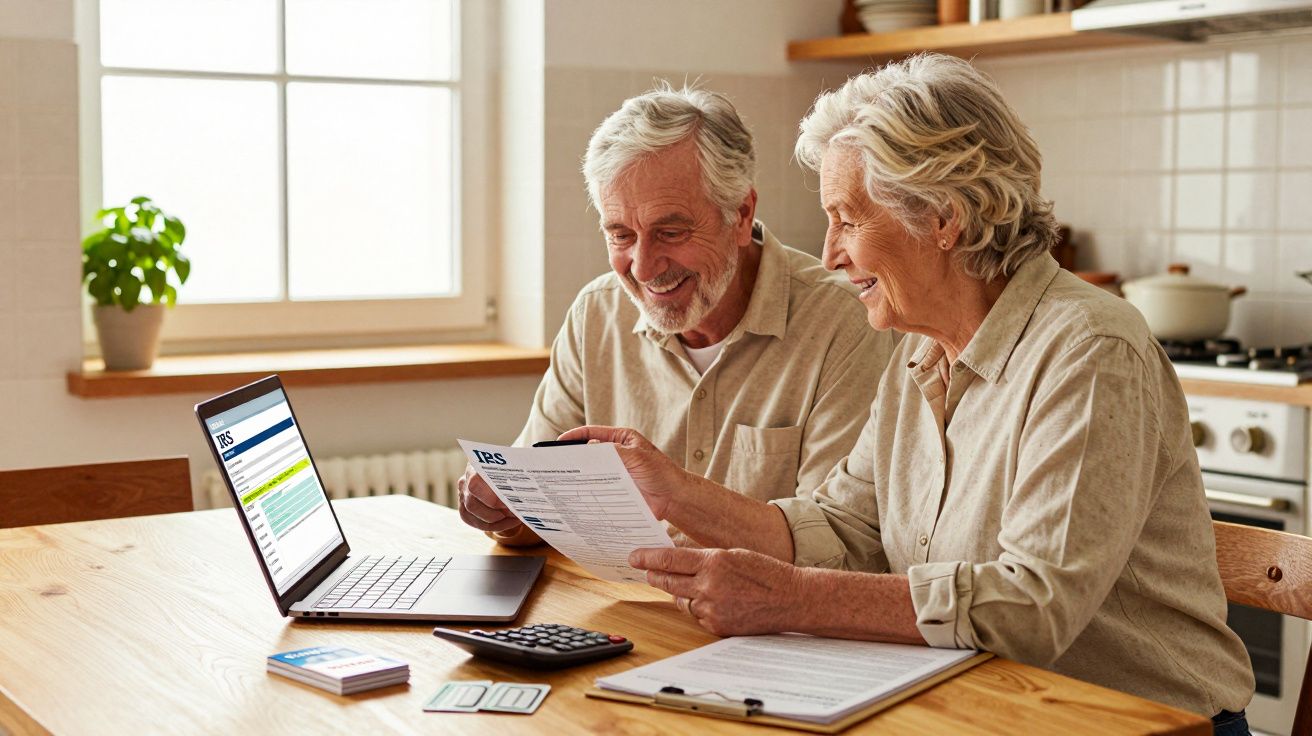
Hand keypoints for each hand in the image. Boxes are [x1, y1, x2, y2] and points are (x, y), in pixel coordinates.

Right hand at [457, 464, 522, 533]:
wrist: (504, 469)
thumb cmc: (511, 466)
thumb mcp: (517, 464)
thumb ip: (520, 471)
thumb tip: (534, 482)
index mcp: (476, 466)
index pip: (476, 483)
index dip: (492, 498)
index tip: (510, 504)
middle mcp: (465, 480)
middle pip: (472, 503)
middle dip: (495, 513)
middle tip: (514, 514)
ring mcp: (462, 495)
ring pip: (471, 514)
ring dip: (495, 521)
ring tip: (514, 518)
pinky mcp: (465, 508)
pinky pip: (474, 522)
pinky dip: (492, 526)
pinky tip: (507, 522)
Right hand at [557, 425, 685, 519]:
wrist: (673, 498)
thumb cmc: (661, 472)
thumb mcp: (636, 457)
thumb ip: (612, 452)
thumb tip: (588, 449)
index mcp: (621, 440)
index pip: (593, 433)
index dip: (575, 436)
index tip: (559, 442)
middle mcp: (616, 455)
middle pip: (589, 453)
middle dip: (573, 457)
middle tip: (555, 464)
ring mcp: (614, 472)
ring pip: (591, 471)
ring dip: (578, 475)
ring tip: (561, 480)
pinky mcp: (615, 489)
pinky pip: (597, 488)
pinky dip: (586, 490)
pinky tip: (576, 494)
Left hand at [629, 547, 803, 636]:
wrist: (792, 599)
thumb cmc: (767, 573)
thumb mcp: (734, 554)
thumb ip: (706, 559)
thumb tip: (680, 561)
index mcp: (714, 562)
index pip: (669, 559)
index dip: (648, 558)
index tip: (634, 557)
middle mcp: (709, 586)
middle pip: (668, 581)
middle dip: (653, 575)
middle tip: (645, 570)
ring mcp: (712, 609)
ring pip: (680, 600)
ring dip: (677, 592)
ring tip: (681, 584)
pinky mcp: (717, 626)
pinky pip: (696, 615)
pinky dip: (697, 607)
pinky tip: (707, 600)